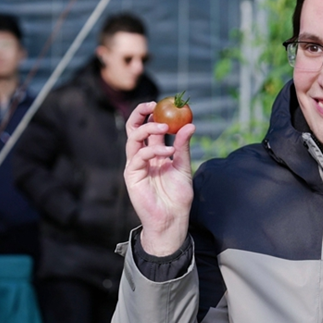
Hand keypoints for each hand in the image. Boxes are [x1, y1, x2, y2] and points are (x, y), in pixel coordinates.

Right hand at [124, 101, 195, 255]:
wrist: (172, 219)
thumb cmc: (177, 196)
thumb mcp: (183, 166)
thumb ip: (183, 147)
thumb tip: (190, 125)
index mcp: (154, 153)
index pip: (149, 128)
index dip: (152, 113)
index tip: (163, 103)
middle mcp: (142, 157)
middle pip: (134, 129)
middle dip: (140, 114)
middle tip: (153, 105)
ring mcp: (135, 166)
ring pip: (133, 139)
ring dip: (148, 128)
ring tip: (165, 126)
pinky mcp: (132, 176)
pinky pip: (138, 157)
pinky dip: (153, 150)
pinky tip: (168, 152)